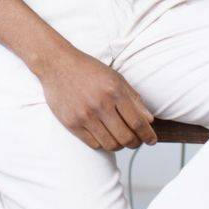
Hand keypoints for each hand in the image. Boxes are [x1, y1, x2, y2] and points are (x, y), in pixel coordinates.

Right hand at [35, 48, 156, 151]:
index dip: (148, 135)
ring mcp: (85, 115)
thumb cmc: (88, 70)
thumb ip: (134, 98)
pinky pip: (94, 144)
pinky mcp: (72, 123)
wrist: (57, 64)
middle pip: (126, 137)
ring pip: (111, 144)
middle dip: (135, 143)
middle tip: (136, 141)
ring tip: (120, 138)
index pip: (137, 122)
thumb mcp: (115, 78)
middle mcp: (100, 104)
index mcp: (114, 90)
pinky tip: (104, 135)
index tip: (152, 141)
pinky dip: (103, 143)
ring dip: (119, 145)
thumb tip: (149, 120)